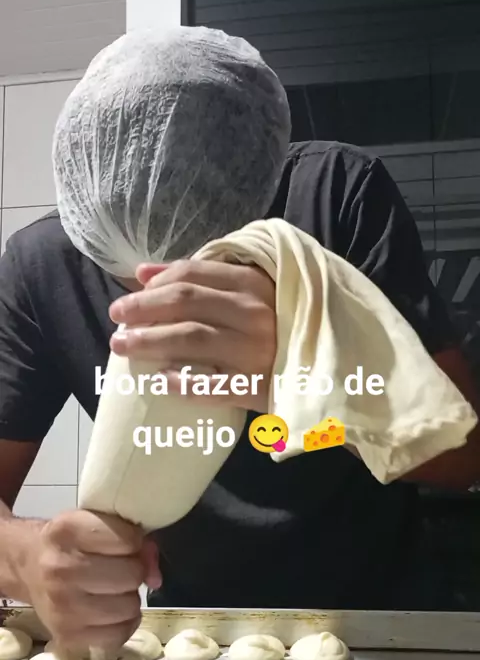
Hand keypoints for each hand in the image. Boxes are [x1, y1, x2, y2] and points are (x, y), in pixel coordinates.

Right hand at [20, 510, 161, 651]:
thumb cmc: (70, 541)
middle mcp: (60, 568)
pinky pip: (118, 635)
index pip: (128, 539)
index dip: (134, 541)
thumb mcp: (96, 522)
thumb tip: (155, 577)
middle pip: (131, 574)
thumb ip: (134, 538)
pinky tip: (111, 611)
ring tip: (112, 590)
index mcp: (68, 530)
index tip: (123, 543)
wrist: (27, 566)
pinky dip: (123, 624)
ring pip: (130, 606)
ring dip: (129, 598)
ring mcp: (62, 606)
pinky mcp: (66, 636)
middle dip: (133, 570)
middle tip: (118, 569)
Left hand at [108, 260, 275, 411]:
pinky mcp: (258, 386)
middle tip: (116, 320)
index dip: (151, 286)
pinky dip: (182, 382)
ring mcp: (257, 350)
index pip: (190, 273)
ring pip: (190, 338)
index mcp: (251, 282)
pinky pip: (211, 386)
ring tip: (122, 346)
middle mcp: (254, 312)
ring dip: (148, 341)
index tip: (127, 300)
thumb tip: (142, 272)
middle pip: (184, 302)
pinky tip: (160, 380)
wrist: (325, 365)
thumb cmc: (278, 323)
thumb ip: (198, 277)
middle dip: (141, 310)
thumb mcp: (247, 290)